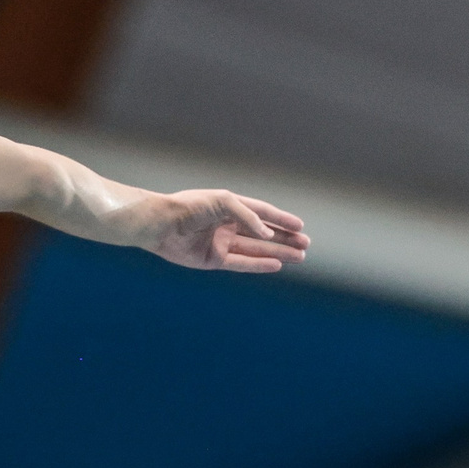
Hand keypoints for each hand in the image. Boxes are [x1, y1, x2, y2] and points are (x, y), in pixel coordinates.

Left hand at [139, 190, 308, 273]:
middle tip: (306, 244)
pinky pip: (242, 263)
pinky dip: (259, 264)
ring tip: (300, 256)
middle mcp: (228, 224)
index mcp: (230, 205)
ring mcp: (221, 243)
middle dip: (285, 238)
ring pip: (257, 249)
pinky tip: (277, 265)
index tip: (300, 225)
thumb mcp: (223, 202)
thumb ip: (248, 217)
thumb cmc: (190, 207)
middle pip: (263, 233)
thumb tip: (267, 234)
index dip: (281, 219)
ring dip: (278, 252)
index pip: (262, 212)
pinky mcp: (214, 260)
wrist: (162, 225)